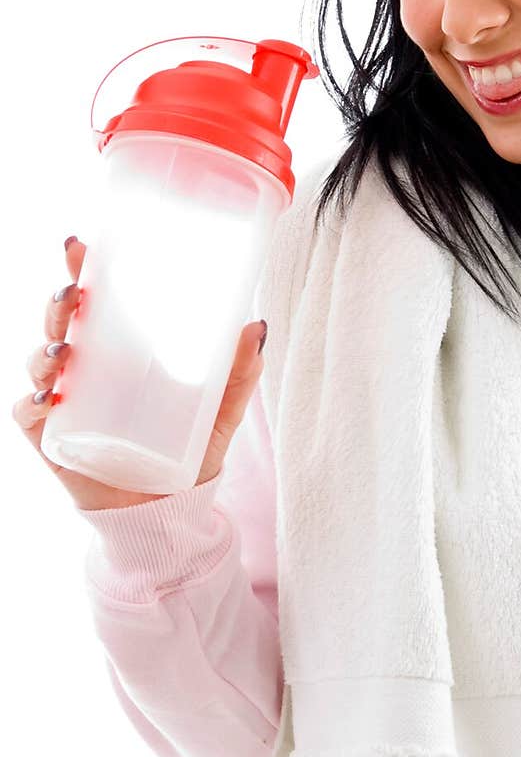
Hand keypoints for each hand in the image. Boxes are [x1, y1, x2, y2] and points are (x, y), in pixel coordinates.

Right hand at [11, 237, 267, 510]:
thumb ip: (240, 370)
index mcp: (120, 348)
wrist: (169, 511)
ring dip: (45, 346)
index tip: (81, 245)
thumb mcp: (221, 408)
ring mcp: (64, 398)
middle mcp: (86, 366)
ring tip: (64, 347)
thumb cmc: (190, 450)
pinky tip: (46, 395)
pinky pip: (29, 410)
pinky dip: (31, 399)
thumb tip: (257, 326)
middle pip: (61, 321)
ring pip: (40, 358)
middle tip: (72, 292)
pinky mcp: (51, 435)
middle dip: (59, 300)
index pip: (94, 299)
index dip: (83, 269)